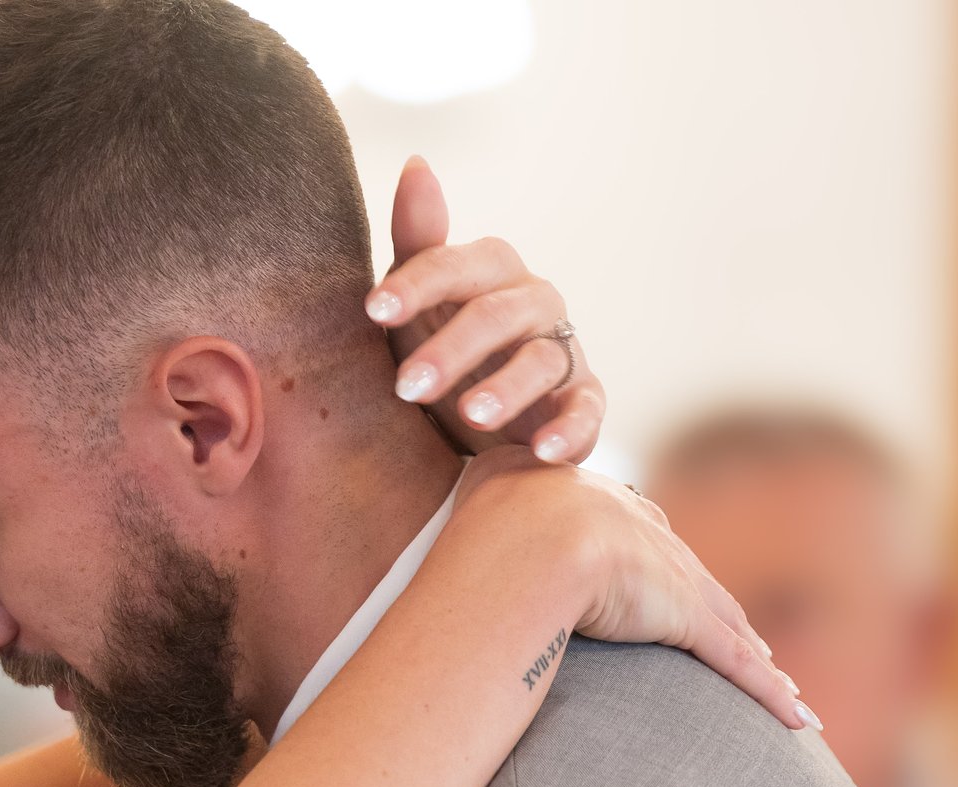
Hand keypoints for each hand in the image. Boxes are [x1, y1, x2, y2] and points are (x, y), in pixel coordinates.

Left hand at [365, 158, 600, 464]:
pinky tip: (540, 451)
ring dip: (506, 387)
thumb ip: (418, 243)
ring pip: (541, 360)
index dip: (415, 285)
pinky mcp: (583, 400)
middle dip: (451, 348)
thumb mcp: (419, 301)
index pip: (456, 266)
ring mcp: (562, 351)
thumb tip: (417, 163)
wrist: (476, 419)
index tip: (371, 310)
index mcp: (489, 272)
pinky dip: (569, 430)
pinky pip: (585, 410)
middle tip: (405, 386)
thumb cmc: (443, 342)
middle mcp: (533, 302)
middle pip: (496, 315)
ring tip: (470, 414)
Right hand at [460, 449, 815, 730]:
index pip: (633, 533)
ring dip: (753, 655)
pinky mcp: (681, 614)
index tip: (661, 579)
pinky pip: (733, 660)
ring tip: (778, 683)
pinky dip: (768, 690)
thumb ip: (486, 509)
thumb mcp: (482, 502)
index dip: (652, 560)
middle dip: (711, 606)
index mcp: (587, 497)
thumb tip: (451, 538)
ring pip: (721, 620)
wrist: (519, 545)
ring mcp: (661, 571)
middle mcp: (635, 526)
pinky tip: (799, 717)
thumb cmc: (475, 536)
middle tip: (738, 637)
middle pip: (685, 575)